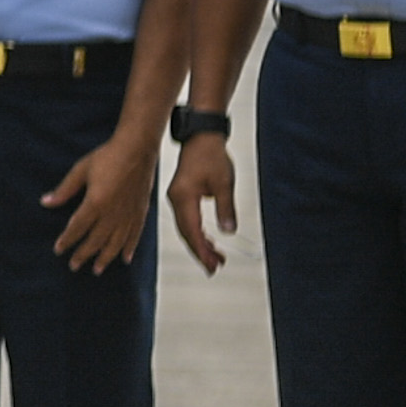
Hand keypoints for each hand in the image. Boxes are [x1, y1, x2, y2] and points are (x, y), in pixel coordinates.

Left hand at [43, 135, 154, 273]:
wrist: (137, 149)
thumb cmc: (107, 157)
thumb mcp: (80, 170)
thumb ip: (64, 190)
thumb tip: (45, 202)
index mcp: (96, 203)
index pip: (77, 228)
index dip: (67, 240)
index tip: (58, 250)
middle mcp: (113, 213)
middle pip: (96, 240)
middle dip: (83, 254)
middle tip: (73, 266)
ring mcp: (129, 215)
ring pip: (115, 243)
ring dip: (105, 258)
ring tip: (96, 270)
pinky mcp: (141, 213)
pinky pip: (135, 236)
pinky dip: (129, 249)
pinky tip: (125, 259)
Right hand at [167, 135, 236, 275]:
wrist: (201, 138)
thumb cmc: (212, 156)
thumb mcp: (224, 183)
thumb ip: (226, 209)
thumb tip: (228, 232)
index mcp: (184, 197)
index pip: (192, 230)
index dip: (202, 250)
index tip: (212, 264)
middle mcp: (176, 200)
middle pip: (186, 233)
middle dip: (201, 251)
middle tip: (215, 268)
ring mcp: (177, 198)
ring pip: (186, 228)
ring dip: (200, 243)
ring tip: (216, 257)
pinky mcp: (181, 196)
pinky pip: (187, 220)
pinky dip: (198, 232)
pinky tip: (209, 240)